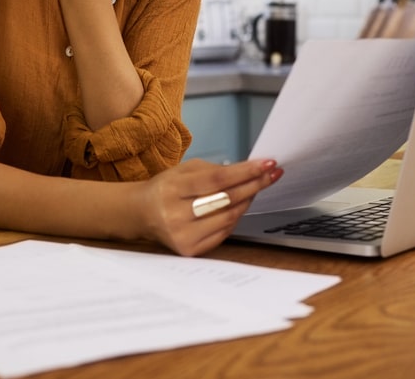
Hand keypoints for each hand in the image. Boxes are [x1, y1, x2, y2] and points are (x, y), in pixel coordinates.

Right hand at [138, 158, 283, 256]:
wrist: (142, 214)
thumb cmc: (167, 188)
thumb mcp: (184, 170)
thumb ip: (214, 170)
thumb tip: (249, 171)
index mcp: (173, 189)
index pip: (217, 180)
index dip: (245, 172)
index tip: (267, 164)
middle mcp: (176, 215)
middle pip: (226, 200)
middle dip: (254, 185)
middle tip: (272, 174)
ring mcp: (183, 236)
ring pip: (228, 218)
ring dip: (248, 201)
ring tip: (257, 187)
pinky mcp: (190, 250)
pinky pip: (223, 233)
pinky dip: (236, 217)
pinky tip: (242, 205)